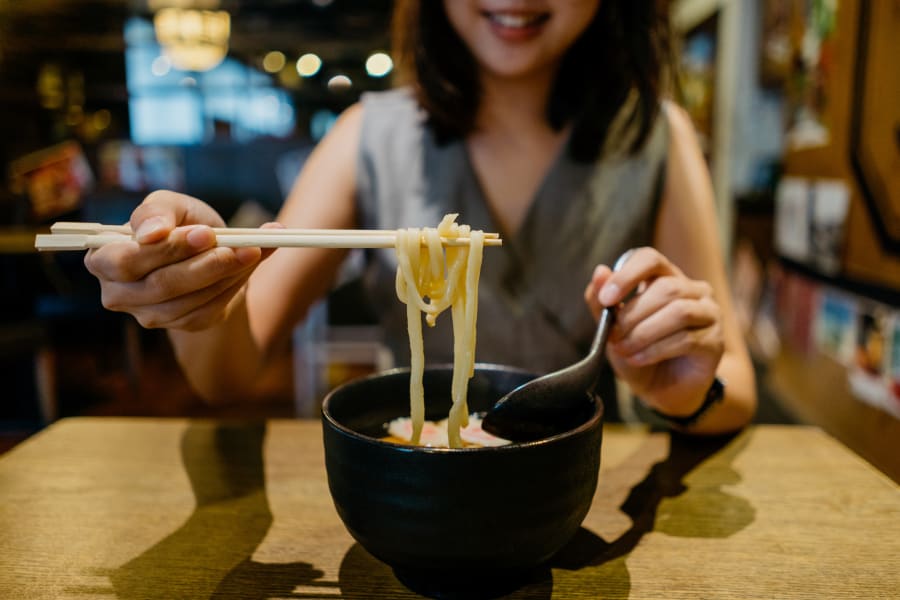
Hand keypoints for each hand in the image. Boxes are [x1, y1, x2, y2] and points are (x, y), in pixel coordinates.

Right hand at [84, 190, 277, 330]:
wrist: (209, 252)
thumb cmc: (180, 225)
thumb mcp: (171, 206)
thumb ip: (157, 211)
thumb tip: (151, 233)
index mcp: (103, 259)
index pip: (127, 261)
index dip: (166, 249)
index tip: (206, 234)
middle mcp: (118, 293)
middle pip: (161, 285)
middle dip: (205, 265)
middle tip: (242, 246)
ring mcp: (149, 315)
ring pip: (189, 301)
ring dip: (227, 275)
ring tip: (254, 250)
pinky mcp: (181, 325)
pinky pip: (208, 310)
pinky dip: (234, 286)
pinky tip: (249, 266)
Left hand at [583, 247, 723, 415]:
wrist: (661, 390)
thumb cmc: (637, 351)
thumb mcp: (611, 328)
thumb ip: (601, 302)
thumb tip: (600, 271)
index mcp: (665, 277)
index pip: (650, 258)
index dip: (627, 274)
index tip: (606, 298)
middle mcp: (692, 290)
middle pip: (665, 288)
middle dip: (632, 314)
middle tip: (612, 336)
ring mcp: (709, 314)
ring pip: (678, 312)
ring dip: (643, 333)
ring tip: (623, 350)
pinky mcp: (715, 341)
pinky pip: (686, 339)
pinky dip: (655, 350)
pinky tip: (638, 359)